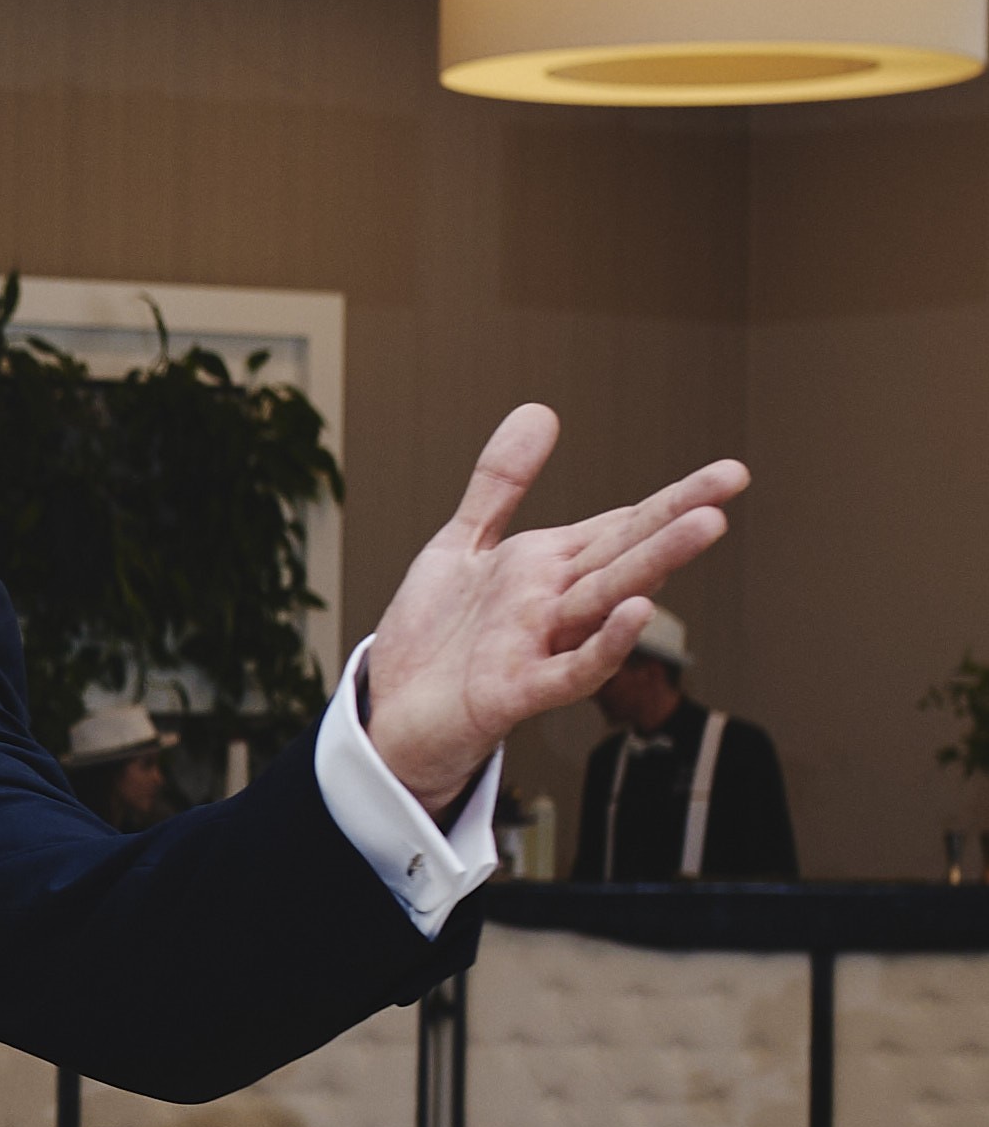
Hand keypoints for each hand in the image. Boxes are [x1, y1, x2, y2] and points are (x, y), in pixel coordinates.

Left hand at [358, 406, 744, 811]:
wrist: (390, 716)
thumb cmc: (433, 638)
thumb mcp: (462, 545)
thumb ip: (501, 484)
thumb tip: (542, 409)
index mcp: (548, 564)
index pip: (621, 523)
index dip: (672, 497)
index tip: (732, 472)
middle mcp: (554, 601)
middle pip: (624, 551)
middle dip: (676, 515)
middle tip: (735, 479)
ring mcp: (540, 645)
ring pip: (607, 598)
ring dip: (655, 562)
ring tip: (708, 524)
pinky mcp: (517, 691)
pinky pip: (572, 669)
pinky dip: (604, 643)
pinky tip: (638, 611)